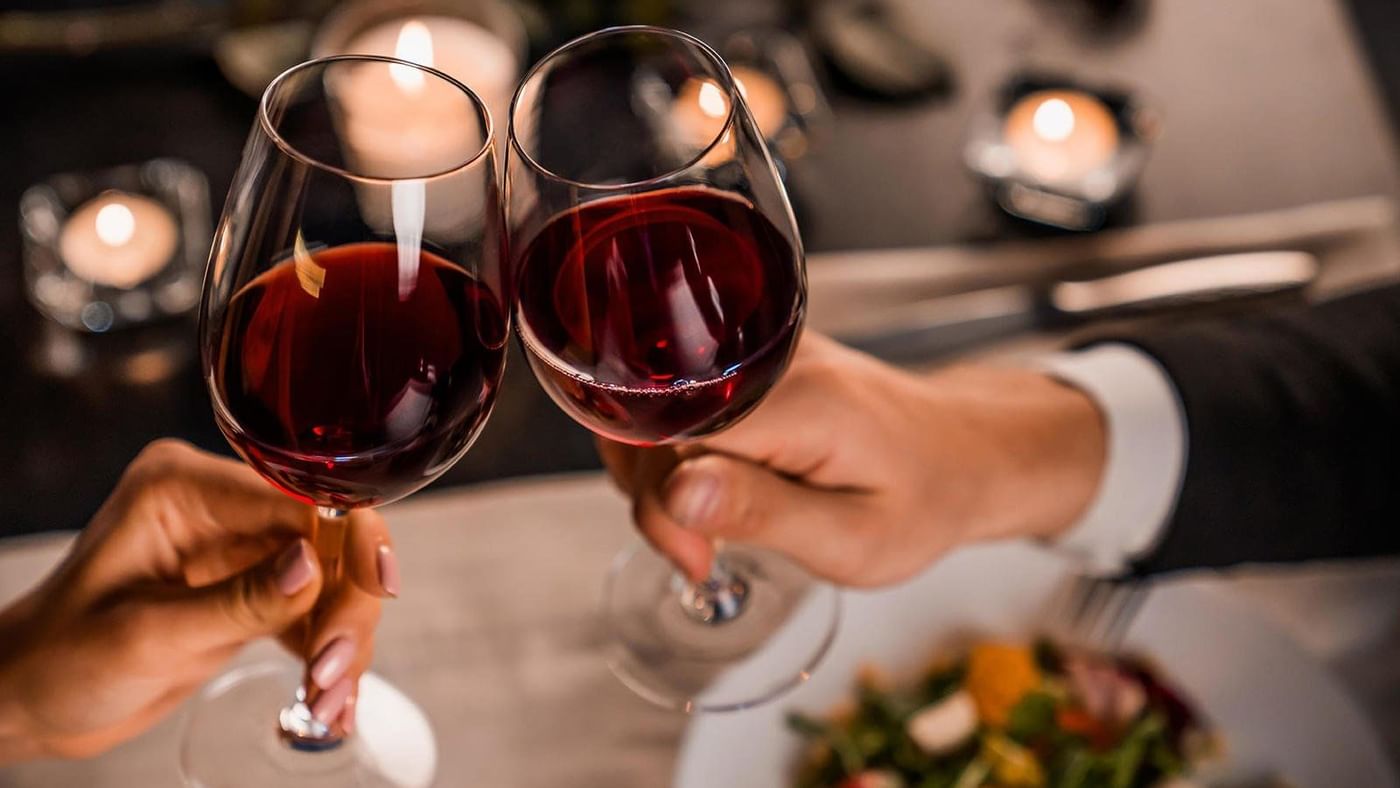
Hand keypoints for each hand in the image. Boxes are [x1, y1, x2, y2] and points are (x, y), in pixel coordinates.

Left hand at [0, 440, 396, 761]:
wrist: (32, 700)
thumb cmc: (60, 659)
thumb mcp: (148, 634)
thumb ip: (239, 600)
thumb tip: (315, 566)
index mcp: (184, 487)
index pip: (298, 495)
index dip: (349, 537)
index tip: (378, 590)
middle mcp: (220, 506)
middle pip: (329, 539)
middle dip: (346, 606)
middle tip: (334, 671)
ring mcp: (240, 547)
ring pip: (334, 580)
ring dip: (342, 641)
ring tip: (328, 703)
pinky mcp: (253, 588)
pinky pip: (316, 611)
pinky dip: (328, 655)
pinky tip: (330, 701)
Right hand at [599, 333, 1105, 586]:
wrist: (965, 451)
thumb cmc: (922, 500)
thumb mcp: (853, 538)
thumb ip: (761, 513)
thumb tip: (674, 492)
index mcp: (800, 400)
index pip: (673, 429)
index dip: (660, 499)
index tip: (696, 556)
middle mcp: (772, 357)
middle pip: (652, 413)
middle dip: (652, 493)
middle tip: (701, 553)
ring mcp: (760, 349)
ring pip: (656, 405)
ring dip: (657, 474)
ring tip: (707, 527)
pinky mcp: (752, 357)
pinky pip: (681, 399)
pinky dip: (676, 450)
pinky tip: (709, 489)